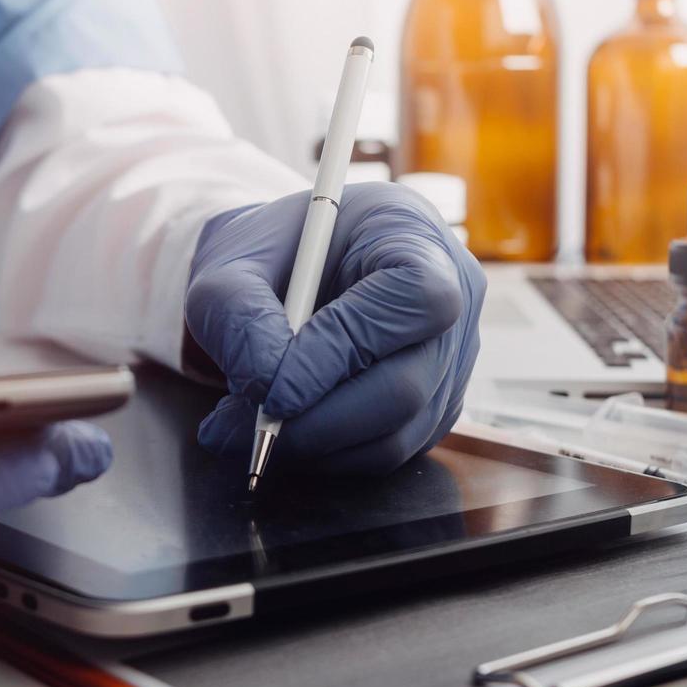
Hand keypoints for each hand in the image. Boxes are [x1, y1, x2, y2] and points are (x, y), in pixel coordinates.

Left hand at [185, 182, 483, 474]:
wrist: (289, 272)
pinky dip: (327, 453)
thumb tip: (263, 385)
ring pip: (396, 434)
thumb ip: (238, 314)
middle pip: (407, 386)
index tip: (270, 389)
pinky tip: (286, 427)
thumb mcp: (232, 260)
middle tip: (244, 429)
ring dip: (314, 445)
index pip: (411, 299)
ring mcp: (451, 359)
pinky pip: (387, 451)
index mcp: (412, 233)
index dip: (343, 351)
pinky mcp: (435, 406)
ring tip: (249, 426)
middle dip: (317, 421)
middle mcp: (454, 298)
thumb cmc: (271, 254)